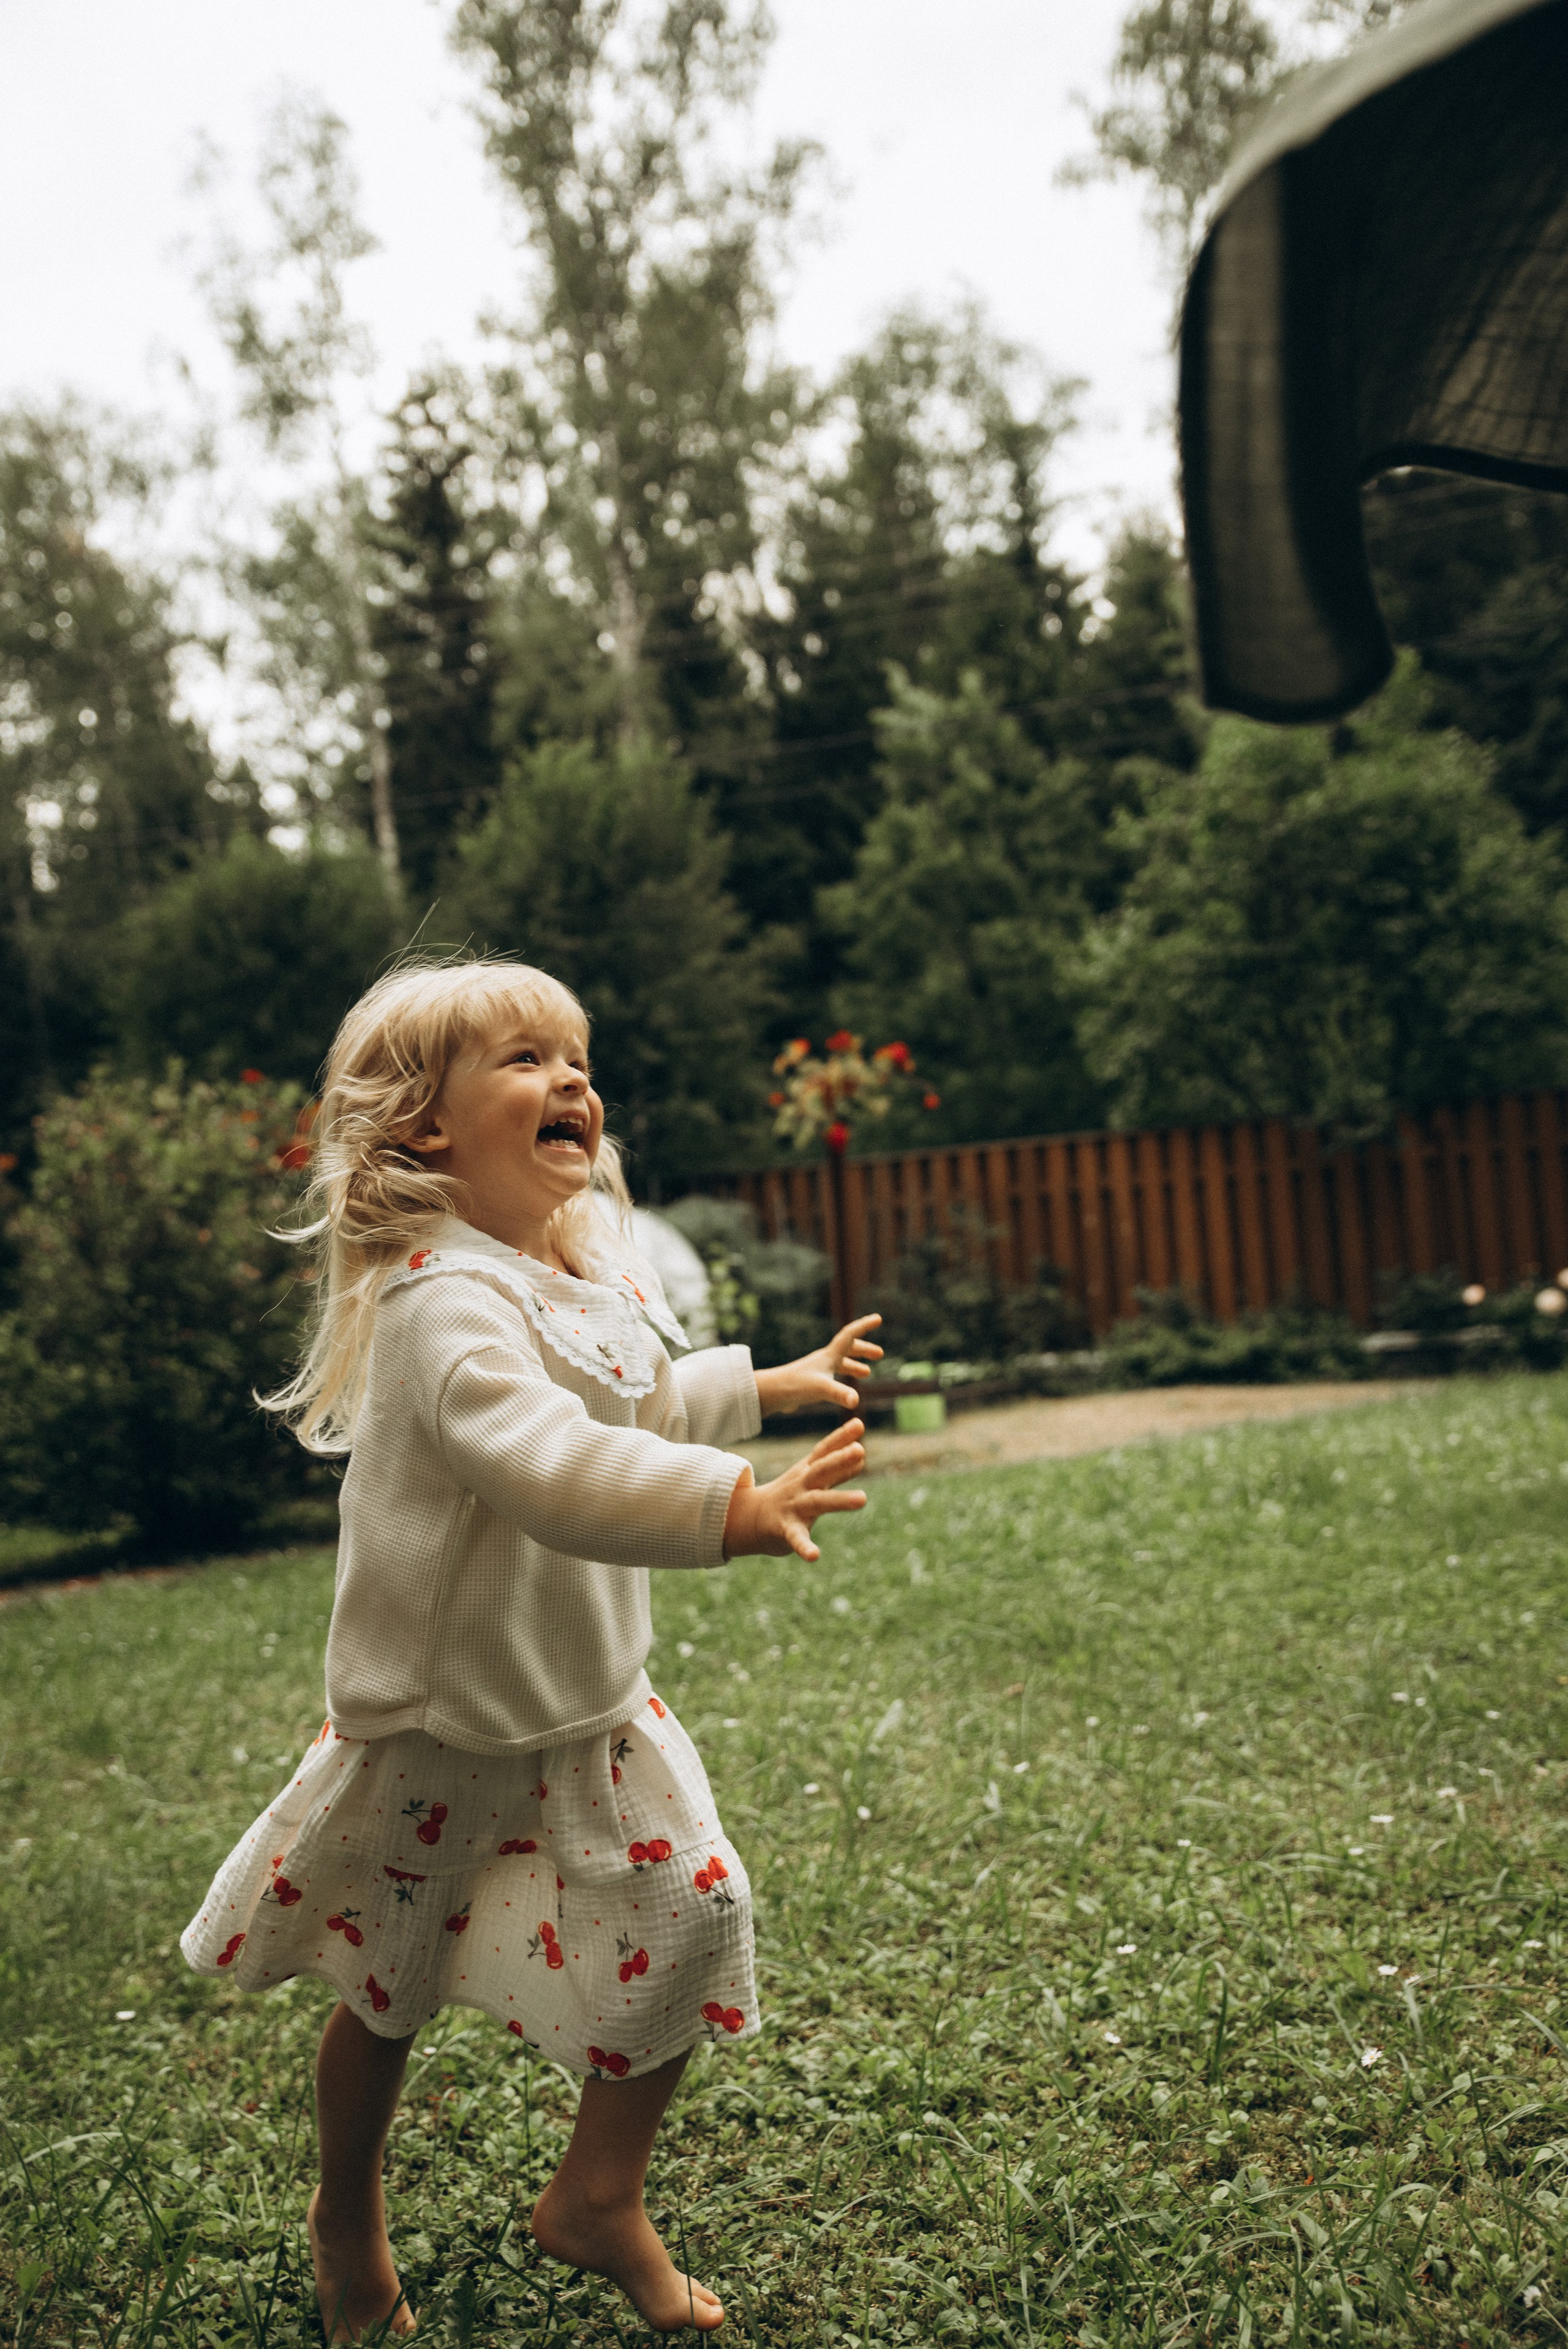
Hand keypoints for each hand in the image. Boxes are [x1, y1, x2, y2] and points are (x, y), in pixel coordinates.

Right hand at [723, 1420, 867, 1560]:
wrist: (751, 1519)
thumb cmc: (790, 1496)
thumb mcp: (812, 1480)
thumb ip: (838, 1470)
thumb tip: (862, 1454)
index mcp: (808, 1473)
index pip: (824, 1451)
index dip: (841, 1438)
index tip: (859, 1423)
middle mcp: (801, 1486)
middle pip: (821, 1470)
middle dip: (840, 1460)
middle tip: (860, 1450)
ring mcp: (793, 1507)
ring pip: (818, 1502)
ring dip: (840, 1500)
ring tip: (863, 1499)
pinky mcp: (786, 1531)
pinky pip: (796, 1539)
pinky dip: (805, 1547)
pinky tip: (815, 1556)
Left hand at [753, 1314, 883, 1416]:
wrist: (771, 1393)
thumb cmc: (795, 1386)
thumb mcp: (821, 1389)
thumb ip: (839, 1394)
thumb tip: (855, 1401)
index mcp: (829, 1356)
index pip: (850, 1335)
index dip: (864, 1326)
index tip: (878, 1318)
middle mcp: (824, 1360)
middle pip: (848, 1348)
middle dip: (864, 1349)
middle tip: (880, 1354)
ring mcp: (817, 1370)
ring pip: (841, 1363)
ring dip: (855, 1365)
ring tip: (867, 1373)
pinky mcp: (812, 1382)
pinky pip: (832, 1375)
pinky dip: (843, 1378)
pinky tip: (843, 1389)